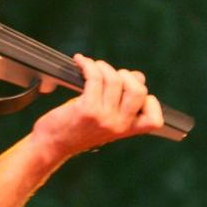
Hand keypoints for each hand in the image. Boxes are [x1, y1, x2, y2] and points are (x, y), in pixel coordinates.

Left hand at [31, 53, 163, 161]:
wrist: (52, 144)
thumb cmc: (76, 129)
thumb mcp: (105, 122)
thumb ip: (121, 103)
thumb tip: (137, 76)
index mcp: (126, 130)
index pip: (155, 120)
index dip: (150, 101)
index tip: (133, 91)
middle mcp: (118, 125)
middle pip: (139, 92)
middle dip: (127, 76)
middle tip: (111, 75)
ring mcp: (104, 117)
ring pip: (115, 80)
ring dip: (103, 66)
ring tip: (93, 65)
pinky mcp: (87, 109)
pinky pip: (95, 77)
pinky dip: (87, 64)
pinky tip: (80, 61)